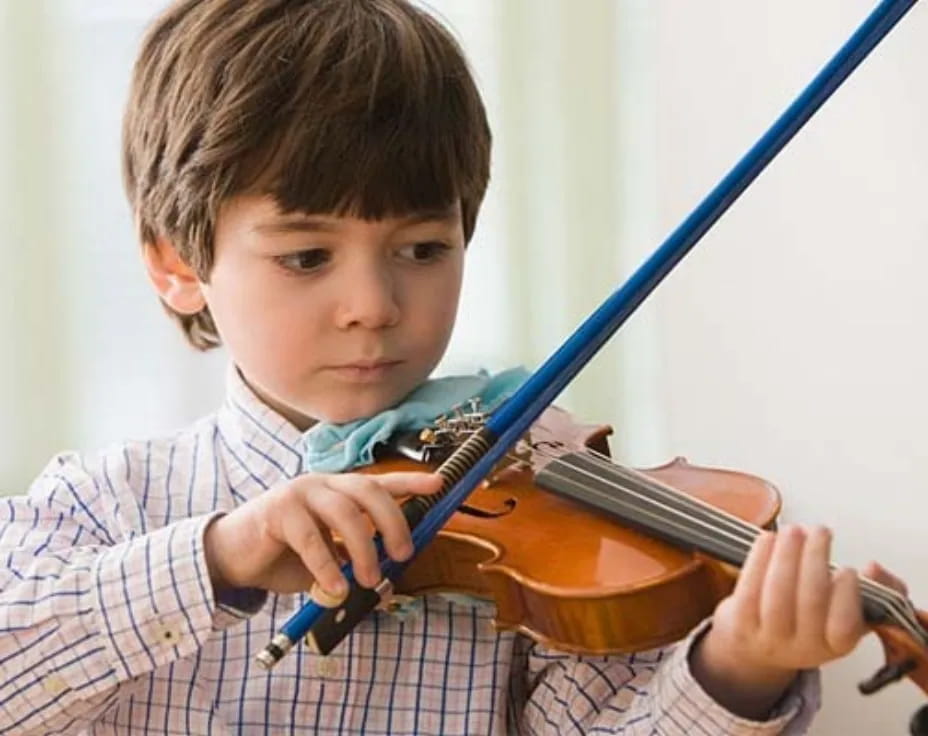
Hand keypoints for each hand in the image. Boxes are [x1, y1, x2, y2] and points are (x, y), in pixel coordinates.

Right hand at [203, 470, 442, 596]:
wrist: (233, 558)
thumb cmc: (285, 557)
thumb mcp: (329, 561)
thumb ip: (354, 566)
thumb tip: (386, 589)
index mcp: (340, 492)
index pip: (381, 483)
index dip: (411, 482)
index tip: (439, 485)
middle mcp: (324, 485)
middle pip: (370, 492)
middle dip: (394, 523)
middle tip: (402, 555)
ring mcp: (301, 492)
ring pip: (346, 513)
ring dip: (363, 549)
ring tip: (368, 580)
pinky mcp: (278, 509)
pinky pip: (311, 537)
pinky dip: (327, 566)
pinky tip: (334, 588)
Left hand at [691, 525, 905, 718]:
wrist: (755, 646)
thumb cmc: (807, 620)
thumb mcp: (846, 613)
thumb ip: (873, 591)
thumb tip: (875, 569)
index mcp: (835, 646)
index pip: (844, 627)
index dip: (847, 596)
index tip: (848, 568)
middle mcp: (803, 647)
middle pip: (809, 602)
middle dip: (815, 559)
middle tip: (821, 531)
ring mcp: (769, 638)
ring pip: (778, 594)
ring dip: (787, 555)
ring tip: (794, 530)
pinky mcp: (740, 625)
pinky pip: (749, 589)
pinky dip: (759, 559)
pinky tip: (768, 538)